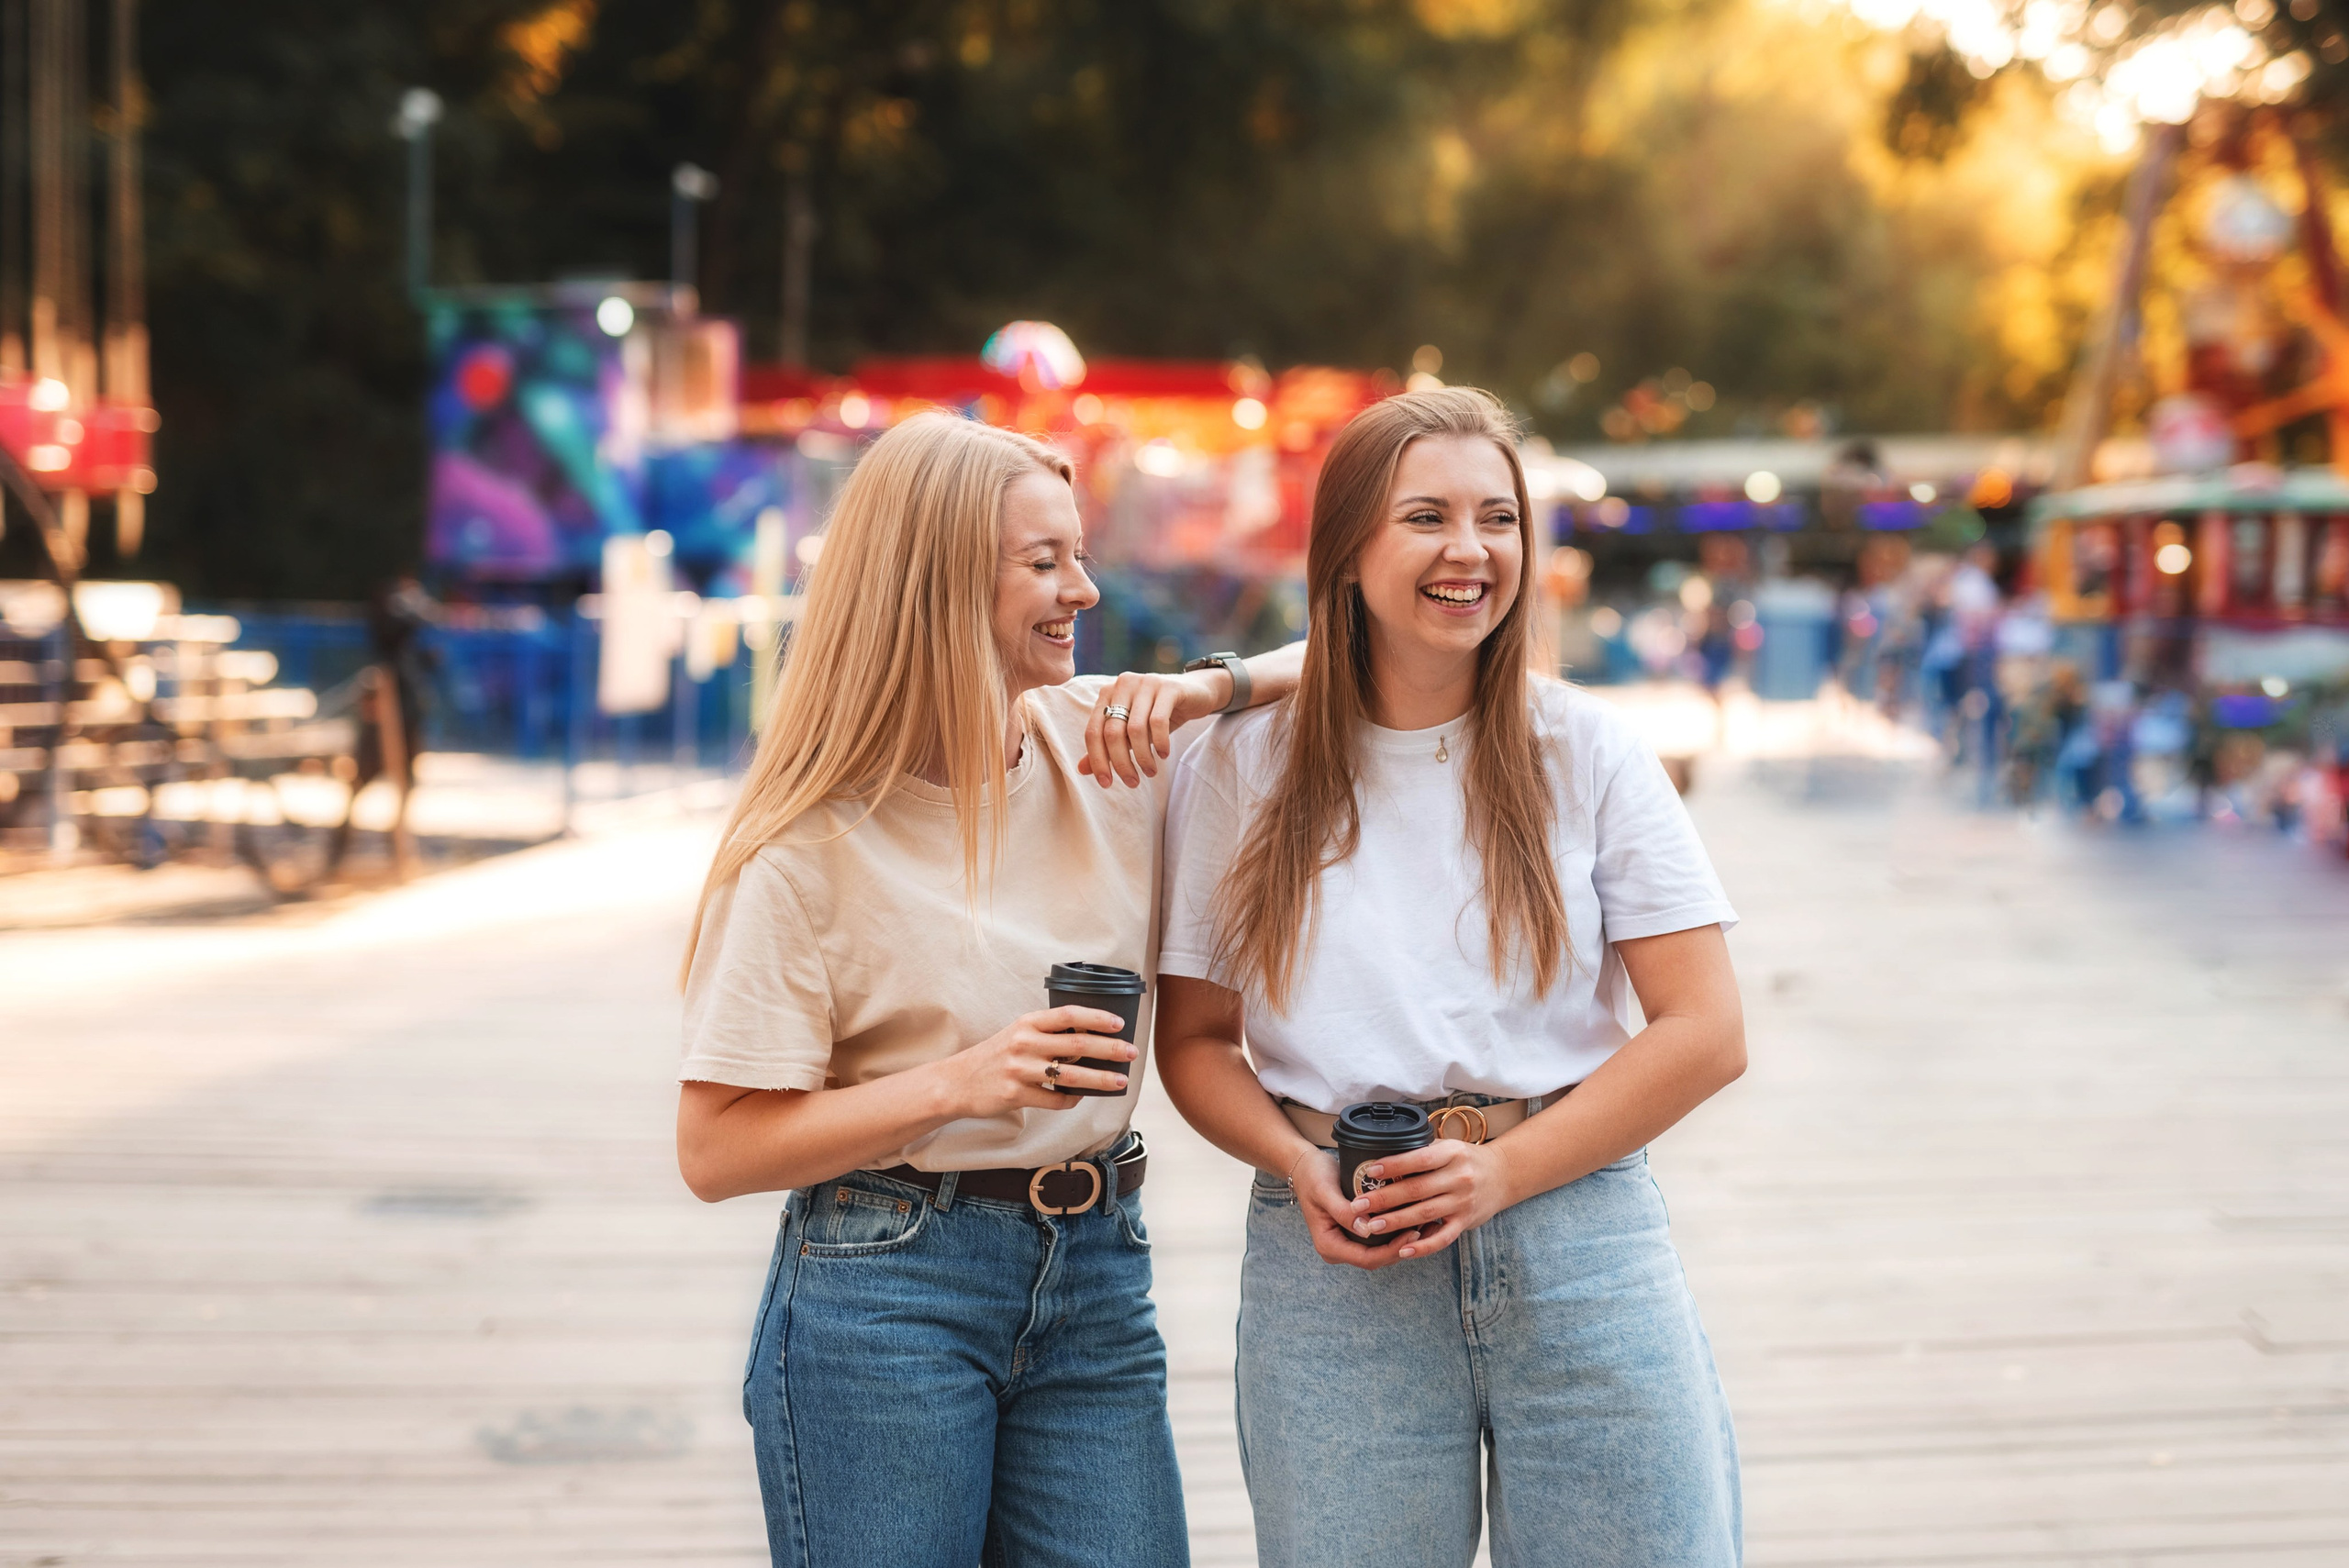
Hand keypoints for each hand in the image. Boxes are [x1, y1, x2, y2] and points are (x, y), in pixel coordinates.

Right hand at [932, 1005, 1133, 1118]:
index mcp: (1027, 1023)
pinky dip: (1071, 1100)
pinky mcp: (1015, 1094)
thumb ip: (1047, 1033)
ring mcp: (1019, 1070)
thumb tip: (1089, 1038)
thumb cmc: (995, 1056)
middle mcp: (1024, 1043)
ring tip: (1120, 1081)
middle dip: (1110, 1049)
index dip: (1097, 1018)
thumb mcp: (1018, 1034)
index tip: (1120, 1023)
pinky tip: (1080, 1097)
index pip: (1069, 1015)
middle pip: (1077, 1044)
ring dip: (1100, 1079)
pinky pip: (1054, 1099)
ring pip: (1070, 1075)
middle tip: (1131, 1053)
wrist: (957, 1082)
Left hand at [1078, 667, 1229, 787]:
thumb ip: (1107, 747)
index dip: (1097, 760)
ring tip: (1150, 772)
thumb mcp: (1132, 733)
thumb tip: (1081, 769)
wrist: (1196, 693)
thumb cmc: (1160, 714)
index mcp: (1108, 694)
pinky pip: (1158, 721)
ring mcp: (1145, 683)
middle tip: (1133, 782)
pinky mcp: (1168, 687)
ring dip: (1143, 757)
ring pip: (1135, 729)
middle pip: (1112, 732)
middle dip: (1121, 763)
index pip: (1092, 732)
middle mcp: (1123, 685)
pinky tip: (1163, 755)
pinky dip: (1159, 743)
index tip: (1106, 784)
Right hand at [1288, 1148, 1421, 1270]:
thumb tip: (1367, 1230)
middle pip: (1376, 1259)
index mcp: (1329, 1245)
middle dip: (1401, 1248)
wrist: (1304, 1166)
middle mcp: (1338, 1249)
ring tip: (1425, 1226)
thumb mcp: (1325, 1191)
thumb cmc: (1313, 1175)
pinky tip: (1412, 1221)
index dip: (1392, 1250)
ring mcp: (1346, 1243)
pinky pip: (1377, 1241)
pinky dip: (1395, 1234)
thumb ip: (1343, 1212)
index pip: (1367, 1259)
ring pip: (1380, 1252)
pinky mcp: (1353, 1233)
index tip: (1412, 1232)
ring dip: (1401, 1243)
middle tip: (1425, 1229)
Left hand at [1350, 1137, 1515, 1259]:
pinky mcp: (1465, 1222)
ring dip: (1396, 1222)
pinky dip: (1423, 1246)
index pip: (1419, 1159)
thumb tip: (1380, 1158)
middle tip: (1359, 1205)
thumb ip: (1421, 1151)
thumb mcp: (1447, 1147)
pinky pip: (1443, 1238)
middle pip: (1417, 1189)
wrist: (1502, 1175)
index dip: (1393, 1165)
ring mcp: (1463, 1202)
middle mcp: (1459, 1177)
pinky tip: (1404, 1251)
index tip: (1369, 1171)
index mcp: (1451, 1153)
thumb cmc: (1465, 1159)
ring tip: (1372, 1225)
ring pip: (1425, 1214)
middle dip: (1385, 1198)